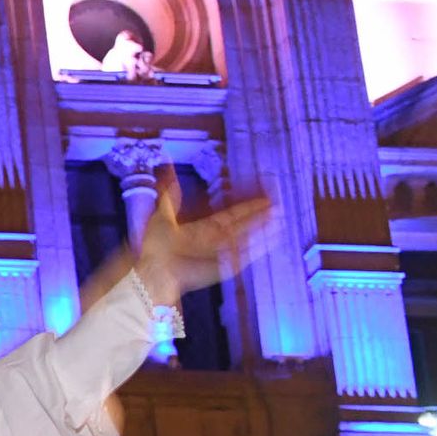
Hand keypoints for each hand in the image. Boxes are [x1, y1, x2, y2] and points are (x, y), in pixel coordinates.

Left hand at [132, 167, 274, 303]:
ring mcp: (222, 254)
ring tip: (280, 219)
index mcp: (204, 228)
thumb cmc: (156, 246)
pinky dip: (259, 248)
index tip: (262, 196)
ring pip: (247, 238)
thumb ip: (170, 193)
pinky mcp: (224, 268)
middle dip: (259, 215)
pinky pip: (245, 256)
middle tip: (278, 204)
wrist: (155, 270)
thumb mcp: (162, 213)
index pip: (231, 214)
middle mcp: (216, 240)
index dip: (247, 205)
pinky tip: (273, 239)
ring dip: (263, 229)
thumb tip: (167, 165)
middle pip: (243, 225)